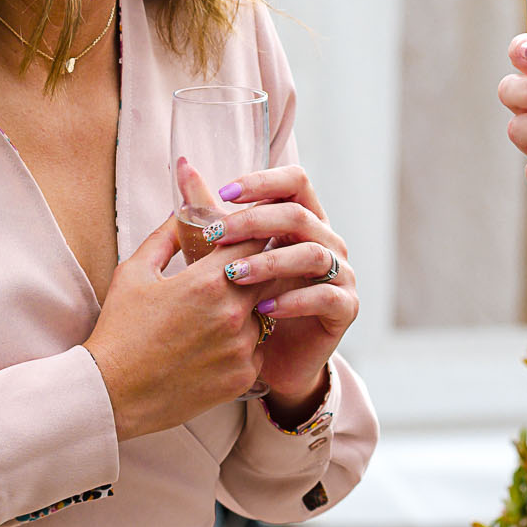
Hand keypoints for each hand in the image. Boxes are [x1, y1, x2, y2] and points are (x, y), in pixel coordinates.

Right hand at [83, 212, 264, 438]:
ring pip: (265, 313)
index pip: (254, 241)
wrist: (112, 394)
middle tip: (243, 268)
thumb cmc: (120, 331)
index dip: (253, 233)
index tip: (249, 233)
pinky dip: (244, 343)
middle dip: (258, 268)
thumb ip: (166, 236)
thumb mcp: (134, 273)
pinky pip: (258, 349)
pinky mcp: (243, 376)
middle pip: (270, 274)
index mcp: (207, 281)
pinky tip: (215, 345)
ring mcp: (241, 347)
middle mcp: (232, 312)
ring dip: (251, 308)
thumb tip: (184, 210)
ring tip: (219, 313)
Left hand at [212, 165, 357, 412]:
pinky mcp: (345, 308)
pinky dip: (293, 301)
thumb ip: (207, 212)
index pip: (295, 182)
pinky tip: (263, 309)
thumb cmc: (247, 300)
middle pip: (299, 215)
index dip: (263, 182)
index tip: (224, 193)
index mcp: (303, 219)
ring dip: (269, 261)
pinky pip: (325, 297)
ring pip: (312, 254)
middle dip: (254, 222)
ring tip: (233, 275)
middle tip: (215, 236)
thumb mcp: (223, 253)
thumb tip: (182, 166)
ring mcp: (341, 273)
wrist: (271, 360)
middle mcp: (327, 240)